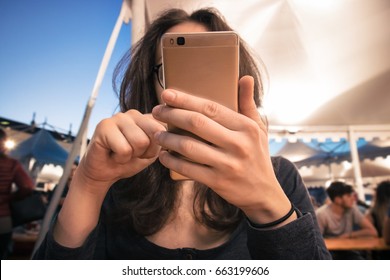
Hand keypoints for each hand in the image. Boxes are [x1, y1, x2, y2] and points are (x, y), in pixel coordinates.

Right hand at [75, 110, 165, 192]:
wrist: (104, 172)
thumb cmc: (128, 161)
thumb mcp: (152, 153)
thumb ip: (162, 141)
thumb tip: (166, 132)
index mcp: (147, 117)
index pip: (164, 130)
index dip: (154, 149)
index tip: (142, 151)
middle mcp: (134, 113)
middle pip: (154, 134)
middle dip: (145, 151)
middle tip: (131, 153)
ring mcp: (118, 117)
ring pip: (140, 141)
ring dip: (131, 155)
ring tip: (121, 153)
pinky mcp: (104, 126)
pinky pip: (124, 149)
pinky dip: (120, 158)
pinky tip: (112, 154)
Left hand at [152, 76, 292, 223]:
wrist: (264, 193)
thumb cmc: (257, 156)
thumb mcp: (258, 129)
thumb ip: (248, 103)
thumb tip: (245, 78)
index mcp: (246, 127)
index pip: (210, 108)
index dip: (186, 99)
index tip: (167, 94)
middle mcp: (238, 144)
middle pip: (196, 123)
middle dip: (171, 115)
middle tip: (157, 111)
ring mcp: (227, 164)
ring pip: (188, 146)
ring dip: (167, 139)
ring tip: (156, 134)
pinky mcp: (218, 181)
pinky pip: (188, 169)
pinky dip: (172, 161)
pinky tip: (163, 155)